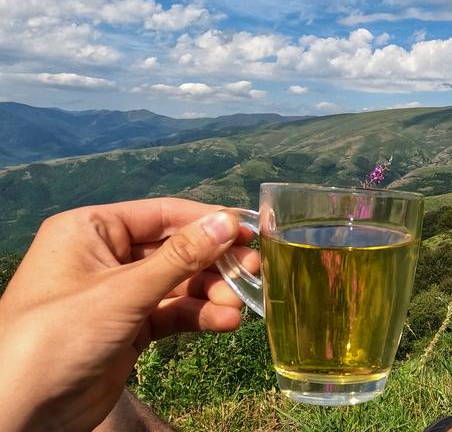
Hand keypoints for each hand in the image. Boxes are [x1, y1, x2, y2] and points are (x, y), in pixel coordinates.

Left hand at [0, 198, 255, 430]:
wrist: (20, 413)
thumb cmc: (58, 337)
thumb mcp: (123, 292)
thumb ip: (180, 257)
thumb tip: (228, 221)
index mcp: (92, 229)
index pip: (162, 214)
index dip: (207, 221)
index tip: (250, 231)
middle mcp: (106, 256)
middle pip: (175, 249)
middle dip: (214, 262)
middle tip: (253, 271)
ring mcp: (119, 294)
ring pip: (178, 284)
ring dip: (211, 293)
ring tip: (240, 305)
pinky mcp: (130, 328)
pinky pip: (172, 313)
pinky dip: (198, 317)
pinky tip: (225, 323)